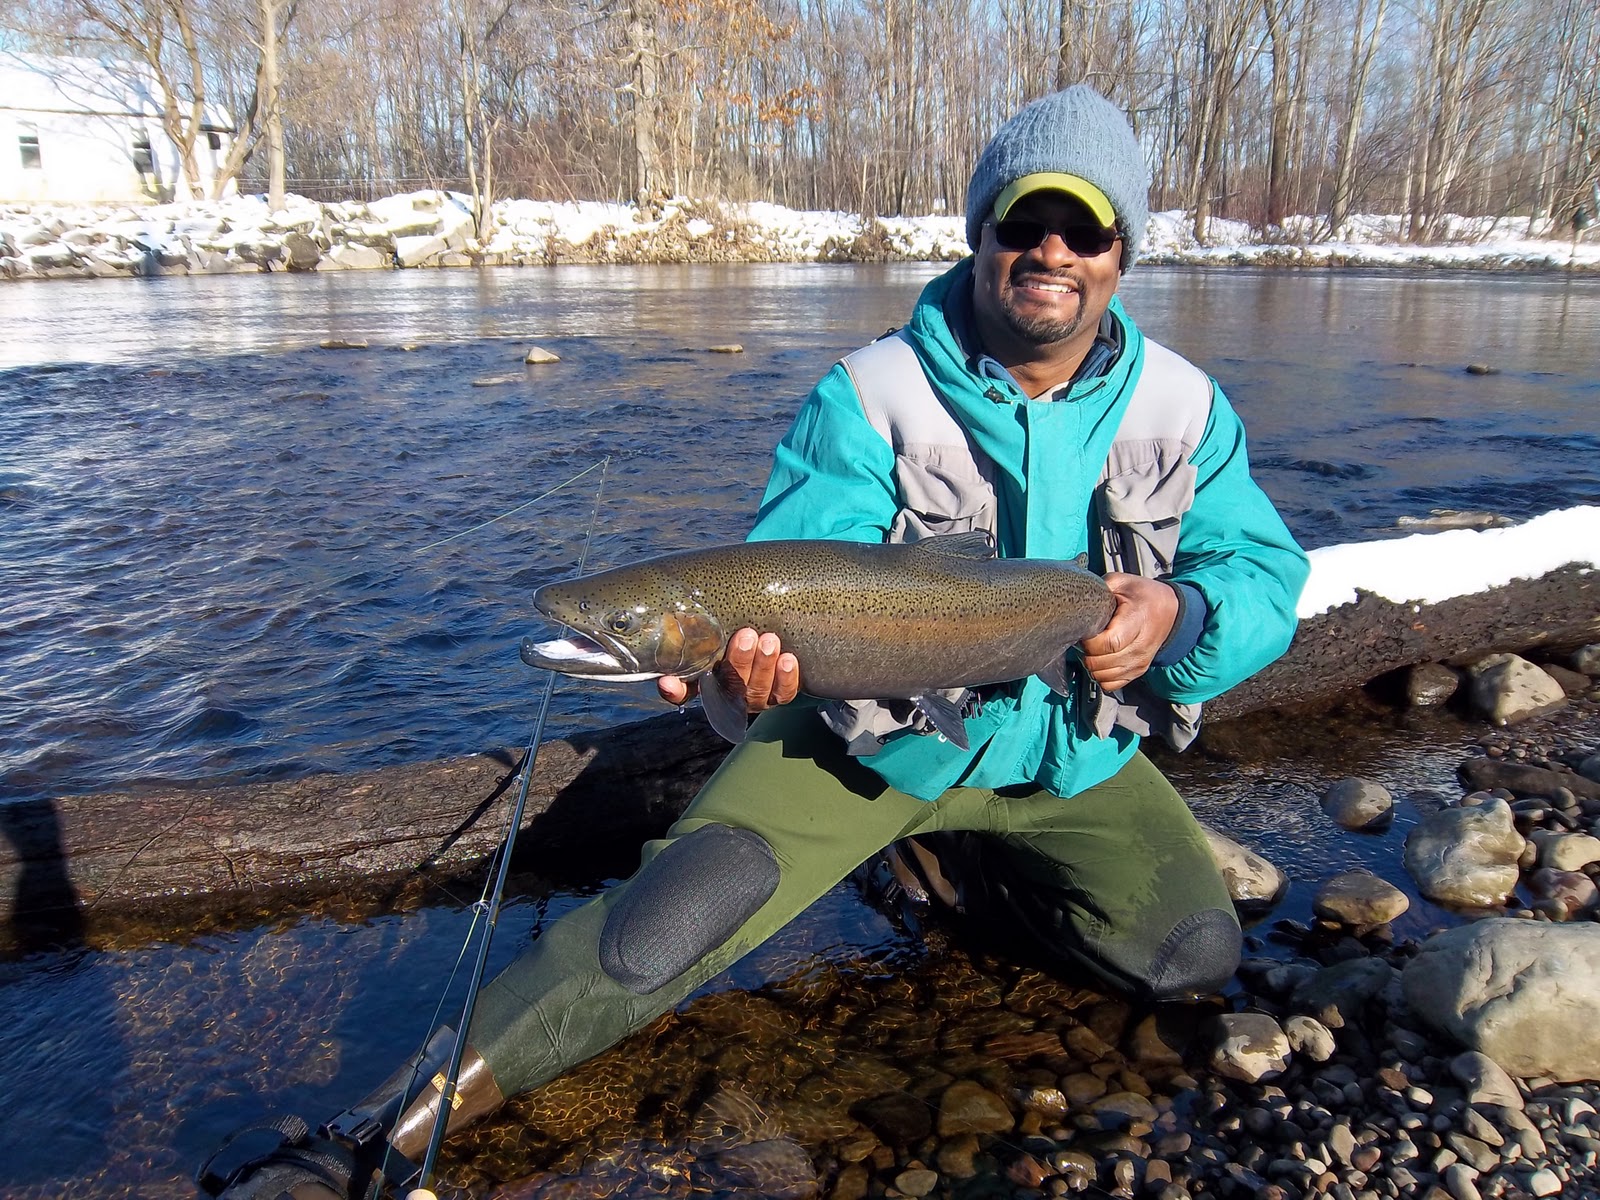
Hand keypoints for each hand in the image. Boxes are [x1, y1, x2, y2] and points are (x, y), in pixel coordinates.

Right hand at [656, 628, 800, 713]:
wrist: (773, 631)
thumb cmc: (740, 623)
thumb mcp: (723, 620)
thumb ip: (703, 618)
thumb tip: (676, 609)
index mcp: (706, 677)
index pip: (683, 690)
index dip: (675, 690)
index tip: (668, 681)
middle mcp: (728, 692)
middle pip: (729, 687)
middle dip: (738, 662)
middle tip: (746, 636)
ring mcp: (754, 695)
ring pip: (757, 690)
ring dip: (763, 666)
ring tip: (769, 641)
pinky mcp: (779, 693)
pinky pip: (784, 693)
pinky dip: (786, 678)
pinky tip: (788, 659)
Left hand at [1079, 573, 1178, 691]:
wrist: (1169, 612)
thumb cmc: (1144, 596)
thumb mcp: (1123, 582)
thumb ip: (1101, 588)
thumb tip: (1080, 596)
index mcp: (1136, 621)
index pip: (1108, 643)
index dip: (1089, 640)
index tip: (1085, 631)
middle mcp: (1140, 647)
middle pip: (1101, 663)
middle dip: (1086, 652)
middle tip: (1087, 638)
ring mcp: (1139, 662)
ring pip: (1102, 676)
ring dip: (1091, 664)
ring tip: (1094, 647)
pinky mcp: (1137, 672)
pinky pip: (1110, 685)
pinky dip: (1100, 676)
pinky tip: (1101, 659)